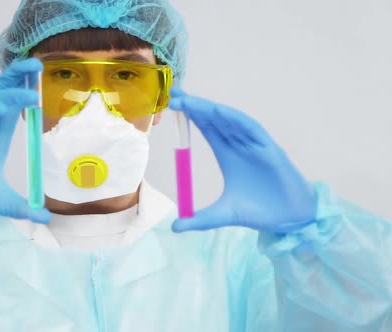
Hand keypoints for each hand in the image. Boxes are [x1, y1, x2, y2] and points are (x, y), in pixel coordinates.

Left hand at [169, 88, 316, 233]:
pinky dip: (237, 121)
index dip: (191, 115)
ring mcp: (256, 146)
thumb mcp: (223, 215)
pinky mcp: (271, 151)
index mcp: (228, 155)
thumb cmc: (261, 212)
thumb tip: (175, 228)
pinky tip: (220, 113)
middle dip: (195, 106)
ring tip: (190, 102)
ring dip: (211, 110)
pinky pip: (253, 131)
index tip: (172, 104)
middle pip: (215, 120)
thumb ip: (199, 220)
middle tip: (174, 94)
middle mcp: (240, 146)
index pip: (207, 129)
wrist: (291, 221)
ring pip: (231, 122)